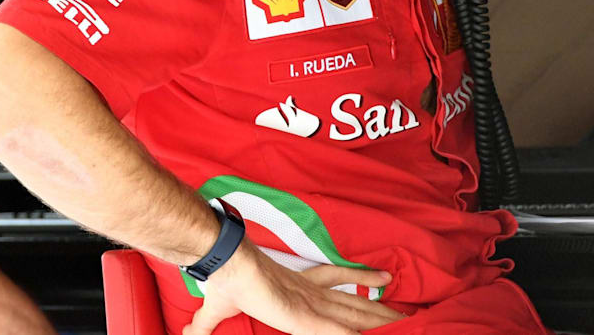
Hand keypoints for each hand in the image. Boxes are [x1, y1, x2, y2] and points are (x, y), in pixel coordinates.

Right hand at [185, 242, 403, 334]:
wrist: (225, 265)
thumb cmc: (224, 281)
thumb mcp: (216, 310)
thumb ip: (206, 325)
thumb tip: (186, 334)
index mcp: (295, 284)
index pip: (335, 279)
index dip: (360, 278)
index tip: (383, 277)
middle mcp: (309, 292)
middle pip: (353, 301)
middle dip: (378, 308)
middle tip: (407, 312)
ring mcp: (310, 305)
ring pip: (354, 314)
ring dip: (379, 321)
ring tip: (406, 323)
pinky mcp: (305, 318)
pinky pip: (338, 330)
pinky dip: (355, 333)